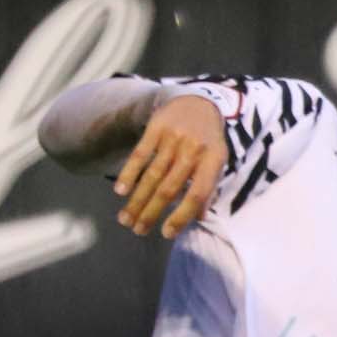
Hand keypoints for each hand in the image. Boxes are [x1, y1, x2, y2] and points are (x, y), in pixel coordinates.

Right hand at [111, 94, 226, 240]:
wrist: (196, 102)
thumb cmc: (207, 141)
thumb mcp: (216, 162)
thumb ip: (209, 188)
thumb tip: (198, 217)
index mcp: (212, 160)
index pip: (197, 194)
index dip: (182, 216)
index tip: (167, 234)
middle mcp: (193, 149)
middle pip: (169, 187)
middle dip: (151, 212)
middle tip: (138, 231)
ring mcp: (173, 138)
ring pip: (152, 175)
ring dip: (137, 200)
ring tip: (125, 219)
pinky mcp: (156, 128)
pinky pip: (140, 154)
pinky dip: (129, 173)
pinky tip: (120, 191)